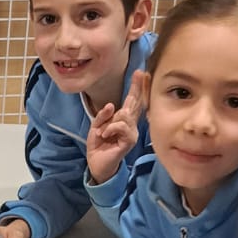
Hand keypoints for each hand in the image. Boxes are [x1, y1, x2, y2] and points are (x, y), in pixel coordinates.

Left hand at [86, 70, 147, 184]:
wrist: (97, 164)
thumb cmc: (98, 145)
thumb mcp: (96, 126)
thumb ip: (102, 116)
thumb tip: (112, 105)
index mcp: (123, 120)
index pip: (131, 102)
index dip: (136, 88)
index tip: (140, 73)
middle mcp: (130, 125)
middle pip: (135, 104)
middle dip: (137, 88)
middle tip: (141, 73)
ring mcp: (132, 133)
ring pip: (124, 116)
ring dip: (110, 122)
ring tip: (103, 132)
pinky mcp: (129, 141)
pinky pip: (122, 127)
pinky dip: (110, 128)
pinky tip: (104, 135)